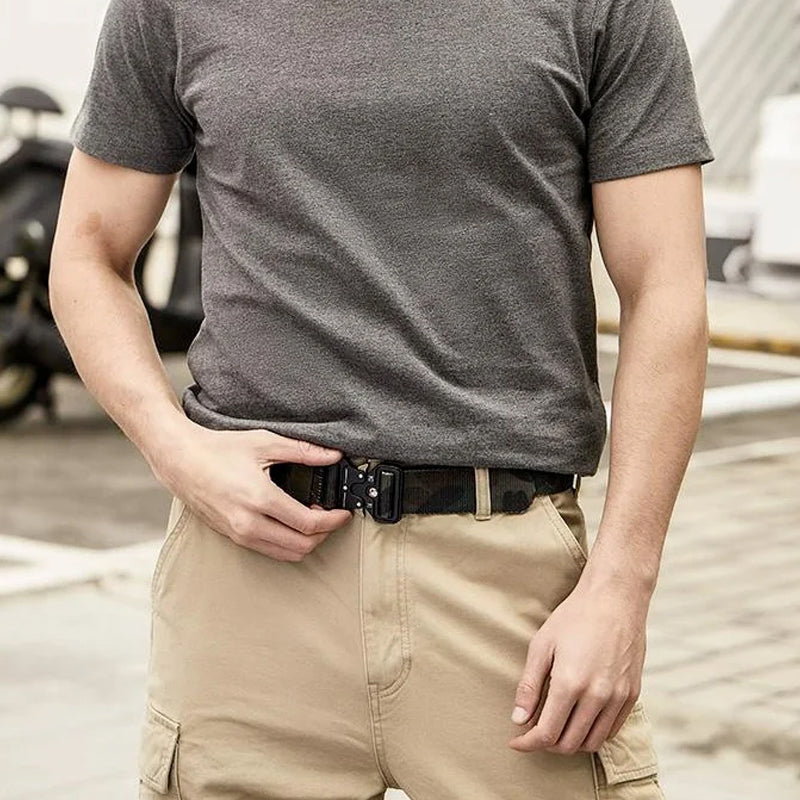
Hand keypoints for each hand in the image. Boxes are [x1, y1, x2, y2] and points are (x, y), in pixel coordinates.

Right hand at [147, 417, 353, 561]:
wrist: (180, 460)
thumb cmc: (218, 449)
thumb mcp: (264, 443)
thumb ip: (303, 451)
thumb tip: (333, 455)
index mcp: (260, 499)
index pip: (309, 524)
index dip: (333, 520)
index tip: (344, 512)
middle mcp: (249, 523)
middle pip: (302, 546)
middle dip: (325, 534)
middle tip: (333, 517)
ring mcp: (240, 534)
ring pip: (286, 554)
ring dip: (307, 543)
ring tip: (315, 521)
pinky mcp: (234, 537)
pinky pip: (270, 551)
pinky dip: (288, 544)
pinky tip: (292, 524)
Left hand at [507, 574, 647, 753]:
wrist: (614, 598)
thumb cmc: (574, 617)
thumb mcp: (542, 645)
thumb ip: (529, 686)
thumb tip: (518, 719)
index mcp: (570, 683)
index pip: (546, 733)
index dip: (527, 743)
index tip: (516, 741)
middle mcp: (597, 696)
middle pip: (569, 743)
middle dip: (546, 744)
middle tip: (533, 731)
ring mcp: (618, 697)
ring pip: (592, 742)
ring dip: (570, 742)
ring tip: (556, 725)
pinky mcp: (632, 694)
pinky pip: (612, 730)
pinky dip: (593, 733)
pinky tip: (579, 718)